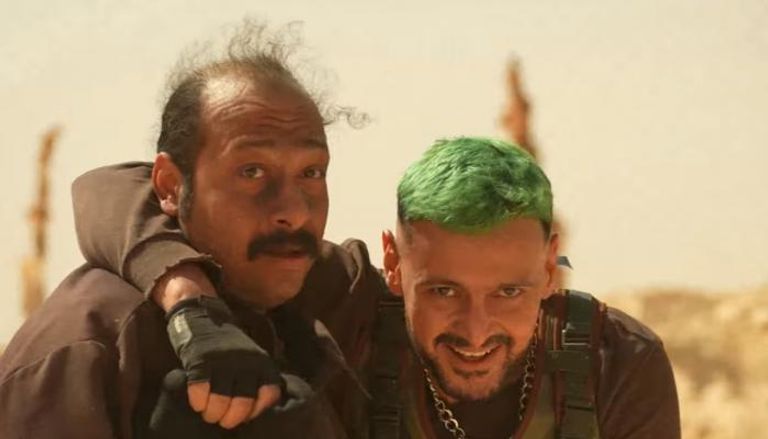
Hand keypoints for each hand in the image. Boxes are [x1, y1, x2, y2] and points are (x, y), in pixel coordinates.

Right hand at [165, 295, 282, 427]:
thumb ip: (256, 376)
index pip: (269, 394)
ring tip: (209, 414)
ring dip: (213, 413)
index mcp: (261, 360)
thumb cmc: (226, 344)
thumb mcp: (251, 355)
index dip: (257, 410)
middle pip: (243, 402)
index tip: (246, 415)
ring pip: (221, 401)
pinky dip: (198, 402)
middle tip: (223, 420)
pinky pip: (200, 391)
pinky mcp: (200, 360)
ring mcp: (223, 360)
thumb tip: (256, 408)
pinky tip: (197, 403)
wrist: (201, 315)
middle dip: (231, 418)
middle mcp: (246, 360)